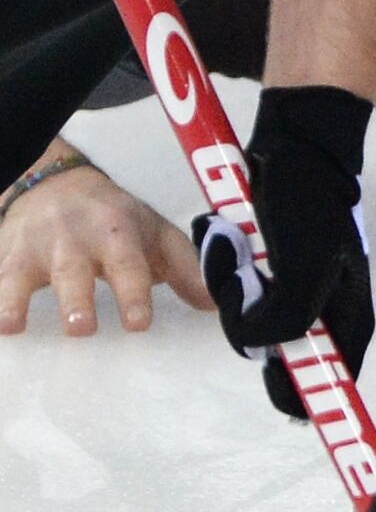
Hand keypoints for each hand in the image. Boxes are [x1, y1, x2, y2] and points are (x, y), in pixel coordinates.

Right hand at [0, 159, 212, 334]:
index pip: (129, 265)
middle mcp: (74, 238)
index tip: (138, 323)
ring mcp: (34, 247)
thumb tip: (217, 306)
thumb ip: (186, 271)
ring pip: (21, 271)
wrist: (58, 183)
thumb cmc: (116, 219)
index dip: (134, 294)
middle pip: (73, 270)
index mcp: (118, 233)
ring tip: (12, 324)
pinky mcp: (4, 256)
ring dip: (15, 298)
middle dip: (75, 298)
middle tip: (81, 329)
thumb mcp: (157, 236)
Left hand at [192, 86, 374, 417]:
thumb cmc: (308, 208)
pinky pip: (245, 288)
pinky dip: (230, 269)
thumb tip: (255, 345)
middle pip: (282, 348)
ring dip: (234, 288)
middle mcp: (327, 309)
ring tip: (233, 247)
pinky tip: (231, 240)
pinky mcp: (277, 268)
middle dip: (251, 321)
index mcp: (349, 317)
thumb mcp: (300, 270)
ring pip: (254, 317)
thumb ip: (282, 320)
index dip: (307, 398)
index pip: (332, 379)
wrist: (300, 150)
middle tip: (243, 280)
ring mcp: (302, 288)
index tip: (284, 405)